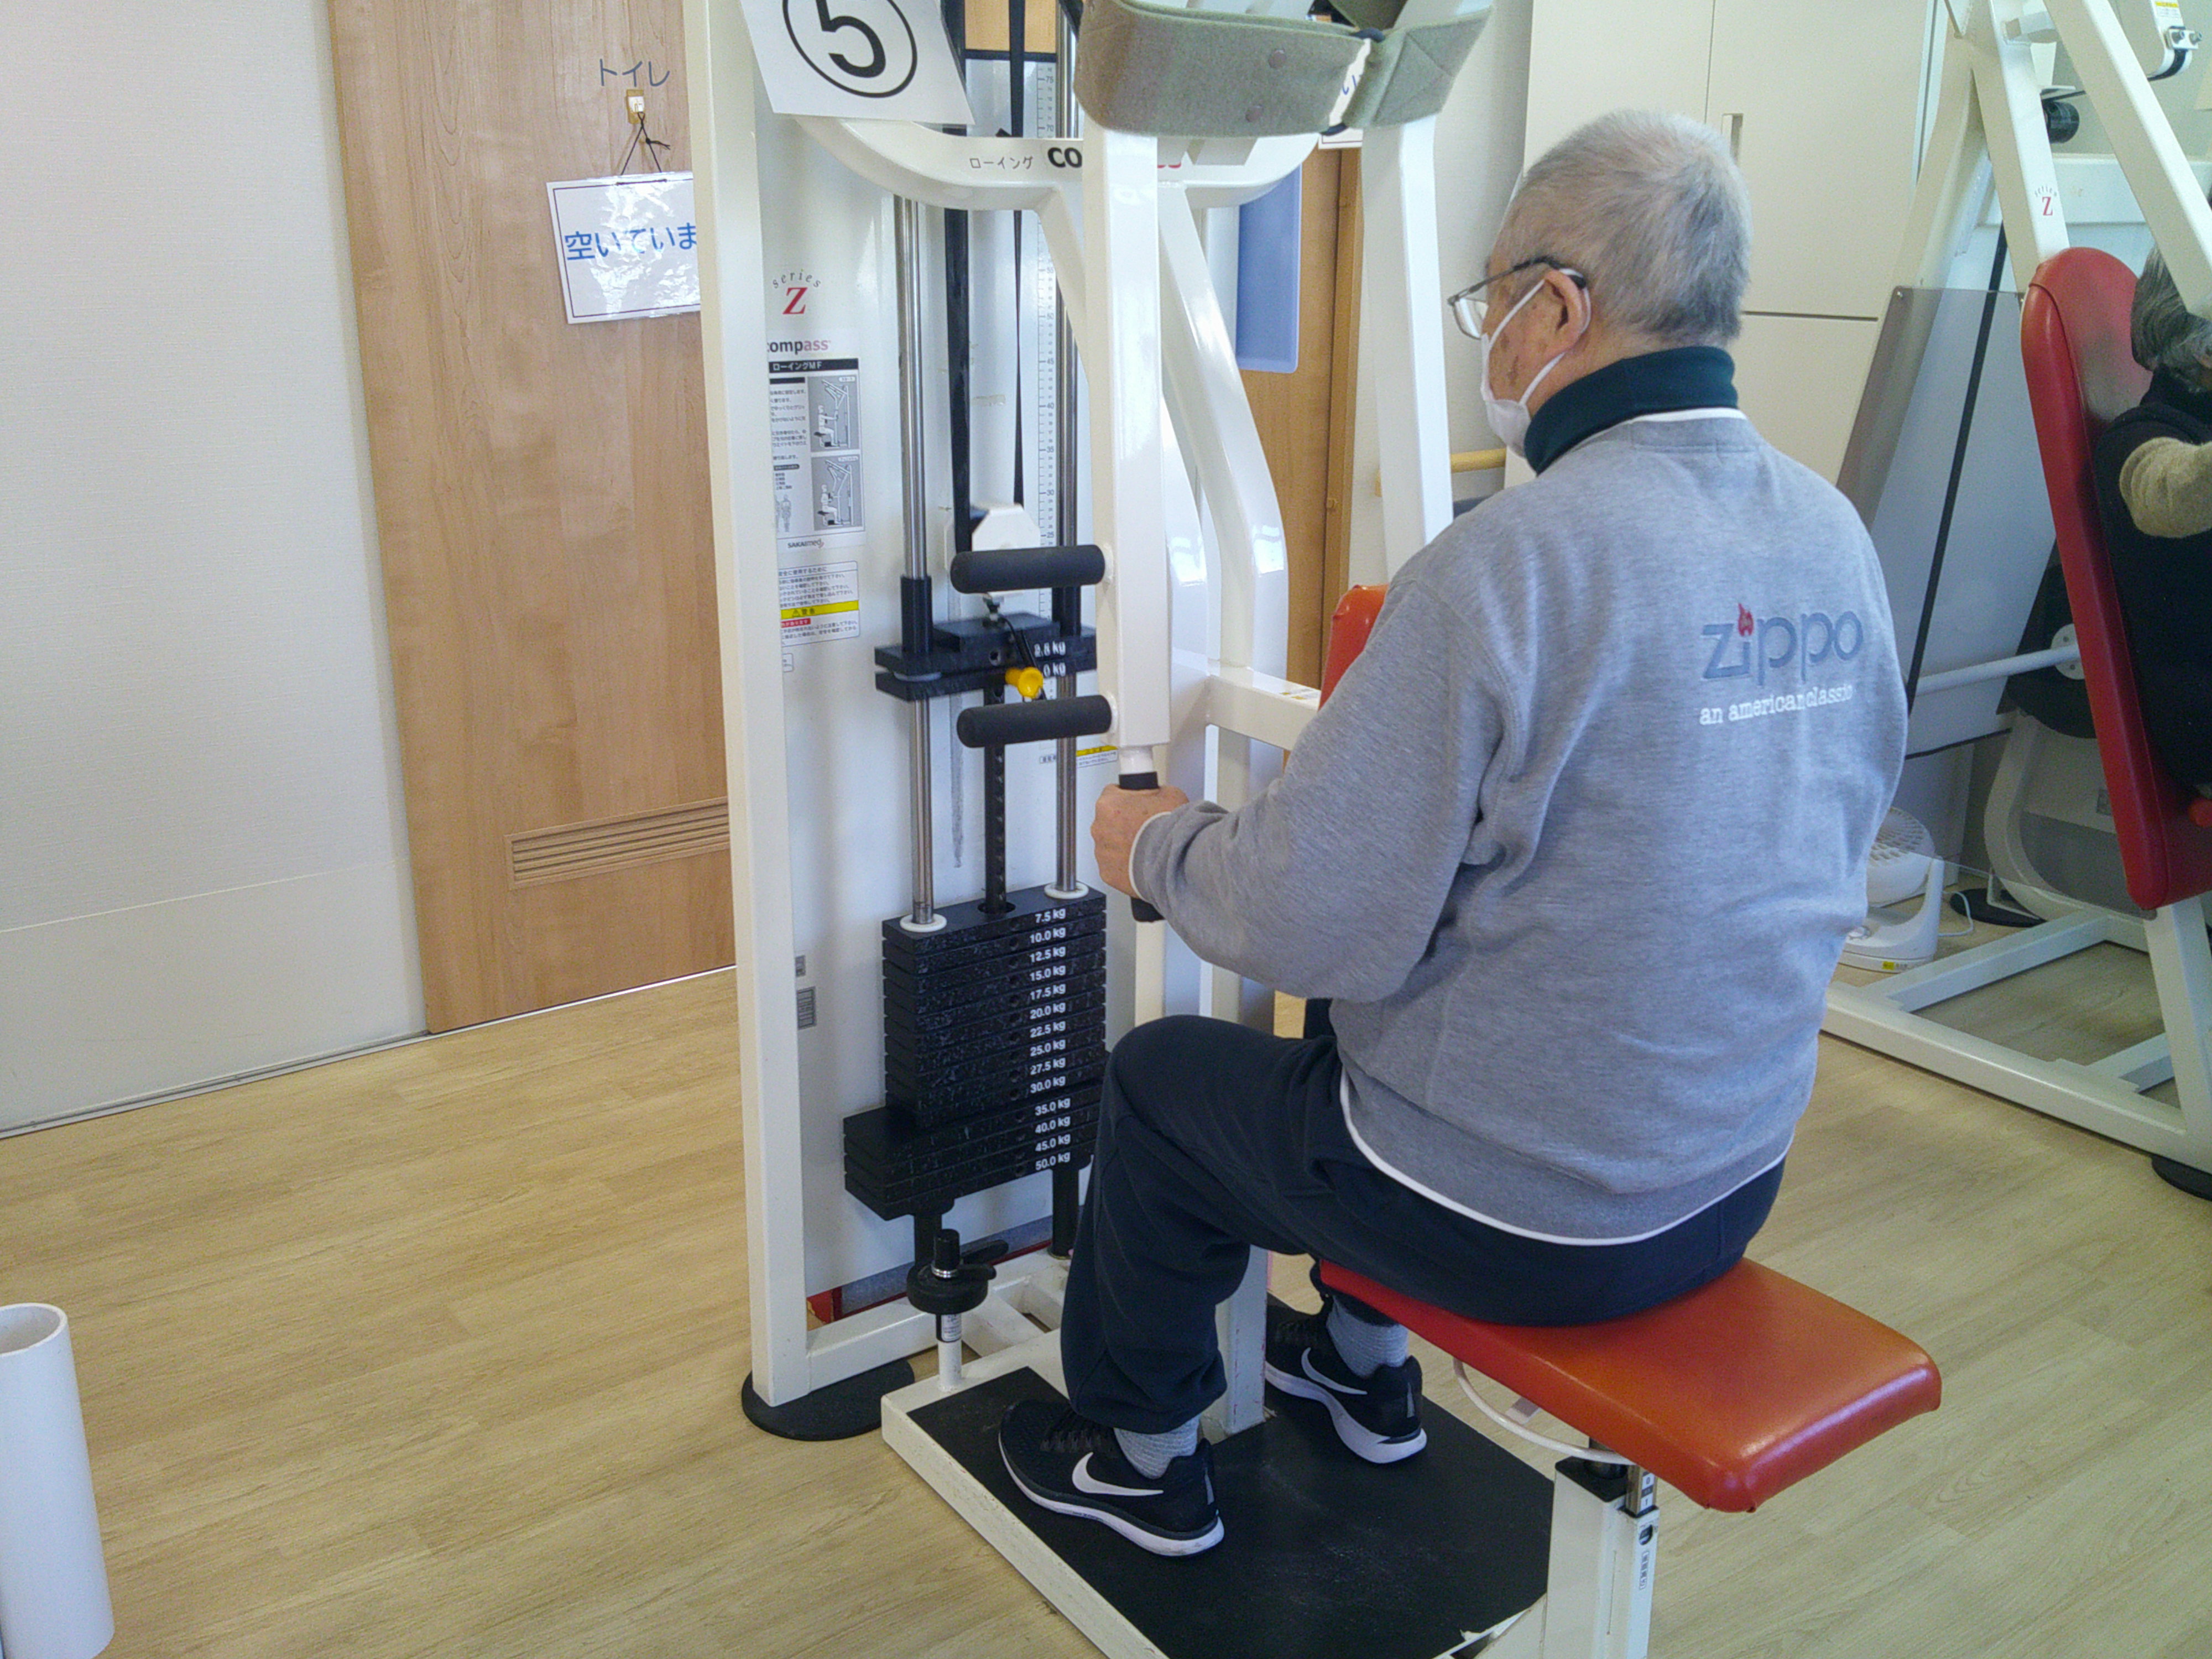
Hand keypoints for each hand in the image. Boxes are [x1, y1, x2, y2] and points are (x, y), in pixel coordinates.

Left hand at [1091, 784, 1189, 898]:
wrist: (1175, 860)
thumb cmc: (1170, 829)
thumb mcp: (1169, 794)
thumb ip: (1154, 791)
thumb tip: (1154, 793)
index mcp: (1109, 804)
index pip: (1112, 792)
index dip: (1128, 798)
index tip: (1137, 804)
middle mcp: (1099, 827)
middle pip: (1109, 820)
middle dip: (1124, 822)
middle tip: (1144, 827)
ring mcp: (1101, 852)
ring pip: (1110, 844)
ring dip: (1123, 844)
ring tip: (1145, 847)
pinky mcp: (1107, 873)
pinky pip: (1113, 865)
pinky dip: (1124, 864)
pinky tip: (1141, 862)